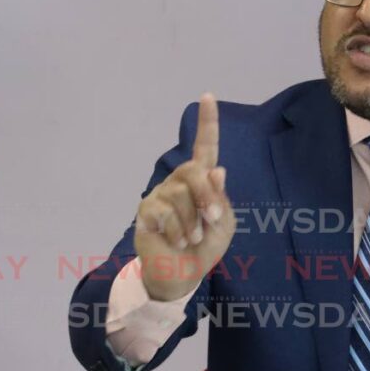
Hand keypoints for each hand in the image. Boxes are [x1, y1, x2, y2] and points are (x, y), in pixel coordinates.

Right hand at [134, 93, 235, 300]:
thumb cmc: (205, 245)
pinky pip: (165, 212)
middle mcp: (179, 181)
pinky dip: (178, 231)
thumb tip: (217, 169)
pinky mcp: (146, 211)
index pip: (204, 147)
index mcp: (202, 180)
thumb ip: (221, 198)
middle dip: (207, 196)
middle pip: (193, 171)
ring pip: (180, 196)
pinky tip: (176, 241)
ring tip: (191, 238)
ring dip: (193, 222)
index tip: (208, 96)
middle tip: (212, 219)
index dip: (207, 123)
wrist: (183, 274)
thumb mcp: (223, 223)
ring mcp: (160, 194)